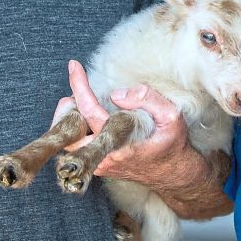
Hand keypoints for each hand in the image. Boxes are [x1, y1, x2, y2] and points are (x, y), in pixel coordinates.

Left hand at [63, 60, 195, 189]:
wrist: (174, 173)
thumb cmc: (172, 143)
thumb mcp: (171, 116)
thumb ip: (147, 99)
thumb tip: (116, 94)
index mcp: (120, 144)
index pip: (90, 112)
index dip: (80, 87)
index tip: (74, 67)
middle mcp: (105, 157)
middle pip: (68, 133)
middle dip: (66, 109)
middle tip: (75, 91)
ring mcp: (100, 165)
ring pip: (69, 143)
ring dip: (71, 119)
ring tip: (81, 102)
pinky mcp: (100, 166)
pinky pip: (79, 148)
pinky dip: (79, 128)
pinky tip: (88, 116)